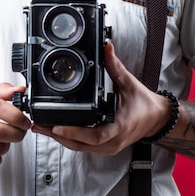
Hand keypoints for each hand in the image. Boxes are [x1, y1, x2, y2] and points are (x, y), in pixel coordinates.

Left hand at [32, 43, 169, 154]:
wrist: (157, 119)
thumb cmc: (144, 104)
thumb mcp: (129, 83)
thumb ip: (115, 66)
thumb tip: (106, 47)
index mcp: (118, 127)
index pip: (93, 135)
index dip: (73, 132)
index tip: (56, 126)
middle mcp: (112, 141)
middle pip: (80, 145)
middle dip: (57, 136)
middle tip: (38, 125)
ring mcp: (108, 147)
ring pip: (79, 148)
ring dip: (60, 139)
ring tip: (41, 127)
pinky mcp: (104, 146)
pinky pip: (83, 146)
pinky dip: (69, 139)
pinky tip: (56, 131)